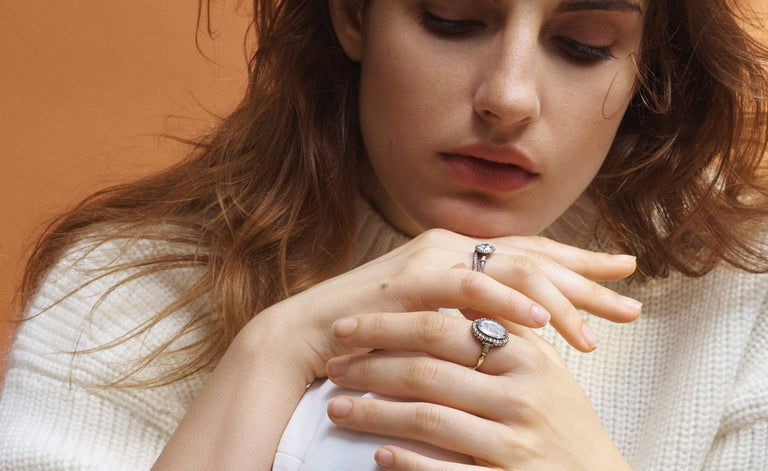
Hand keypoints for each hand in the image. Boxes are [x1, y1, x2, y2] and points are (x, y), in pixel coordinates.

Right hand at [245, 229, 640, 382]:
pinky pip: (470, 288)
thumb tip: (520, 335)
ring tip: (594, 332)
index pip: (532, 256)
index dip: (579, 267)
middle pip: (533, 258)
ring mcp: (432, 257)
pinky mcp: (411, 278)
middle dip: (586, 281)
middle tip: (631, 303)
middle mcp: (452, 246)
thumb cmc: (375, 336)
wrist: (311, 336)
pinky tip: (541, 324)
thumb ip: (475, 318)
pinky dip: (507, 304)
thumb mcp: (437, 325)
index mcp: (461, 255)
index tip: (622, 278)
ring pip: (510, 270)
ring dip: (556, 301)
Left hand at [325, 311, 633, 470]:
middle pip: (426, 370)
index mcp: (526, 357)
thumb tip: (457, 293)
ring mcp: (515, 443)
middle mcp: (521, 395)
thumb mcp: (544, 368)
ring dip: (373, 414)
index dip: (386, 326)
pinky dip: (408, 462)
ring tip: (337, 410)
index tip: (346, 329)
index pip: (441, 329)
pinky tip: (378, 456)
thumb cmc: (564, 422)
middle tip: (333, 367)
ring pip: (427, 419)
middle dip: (369, 367)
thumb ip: (505, 330)